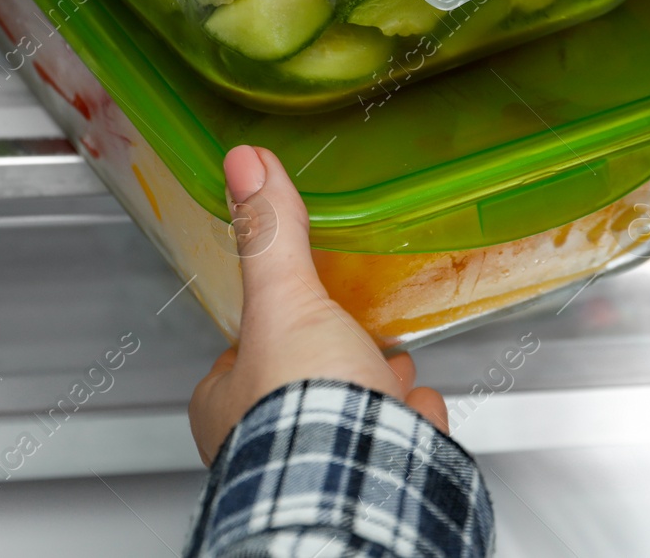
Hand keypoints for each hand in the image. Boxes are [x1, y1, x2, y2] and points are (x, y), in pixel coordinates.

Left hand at [188, 145, 448, 465]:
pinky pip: (395, 447)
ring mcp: (325, 463)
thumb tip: (244, 165)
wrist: (363, 483)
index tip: (292, 309)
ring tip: (393, 371)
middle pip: (304, 387)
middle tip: (351, 339)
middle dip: (334, 362)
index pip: (243, 356)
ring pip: (351, 417)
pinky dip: (409, 426)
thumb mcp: (285, 300)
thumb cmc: (306, 408)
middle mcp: (271, 444)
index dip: (272, 330)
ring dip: (375, 394)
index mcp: (229, 408)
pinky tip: (420, 411)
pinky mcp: (375, 481)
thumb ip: (271, 234)